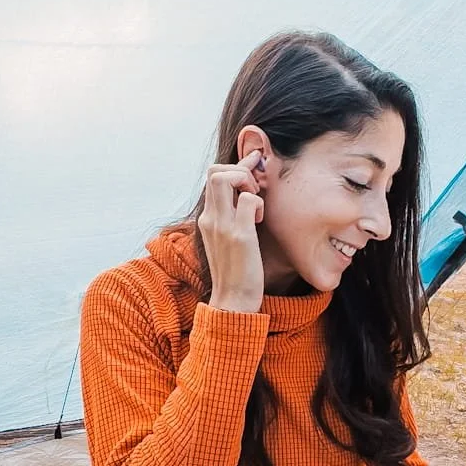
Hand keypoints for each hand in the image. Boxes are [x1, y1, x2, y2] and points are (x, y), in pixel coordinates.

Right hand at [198, 151, 265, 312]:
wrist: (233, 301)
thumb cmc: (237, 272)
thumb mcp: (228, 240)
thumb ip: (232, 218)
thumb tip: (247, 196)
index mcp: (207, 219)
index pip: (213, 177)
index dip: (236, 166)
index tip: (255, 164)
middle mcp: (210, 218)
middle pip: (214, 170)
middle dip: (239, 168)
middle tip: (254, 187)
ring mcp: (222, 225)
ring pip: (224, 177)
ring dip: (245, 180)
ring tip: (254, 200)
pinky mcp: (238, 235)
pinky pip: (247, 199)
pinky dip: (257, 202)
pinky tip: (258, 220)